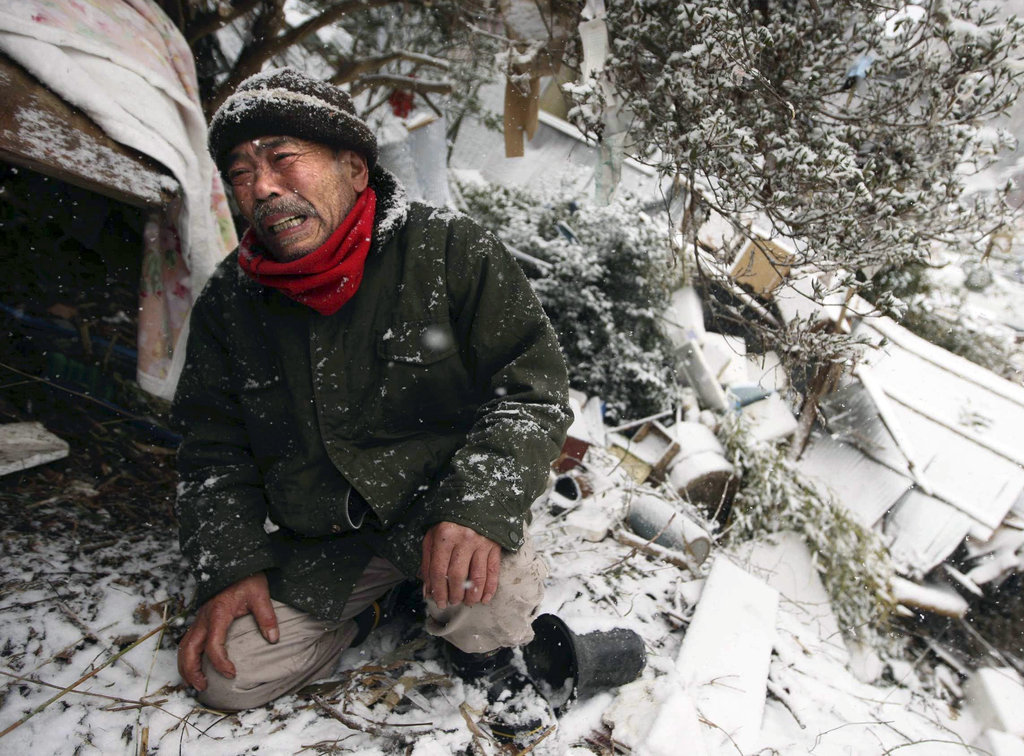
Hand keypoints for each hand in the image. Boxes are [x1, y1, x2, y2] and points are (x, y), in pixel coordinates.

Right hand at [177, 572, 277, 690]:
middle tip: (203, 687)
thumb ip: (266, 617)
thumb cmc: (246, 578)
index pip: (214, 644)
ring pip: (184, 647)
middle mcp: (204, 618)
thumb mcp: (260, 595)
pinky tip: (196, 666)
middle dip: (192, 671)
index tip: (232, 674)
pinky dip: (188, 656)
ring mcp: (200, 619)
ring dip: (186, 666)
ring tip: (196, 683)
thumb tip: (273, 639)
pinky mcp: (200, 619)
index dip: (221, 663)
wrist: (234, 563)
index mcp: (218, 613)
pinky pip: (188, 641)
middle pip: (188, 649)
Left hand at [421, 522, 499, 609]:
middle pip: (457, 576)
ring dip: (471, 595)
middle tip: (452, 603)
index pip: (439, 571)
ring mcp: (481, 543)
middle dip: (453, 595)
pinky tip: (485, 598)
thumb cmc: (450, 520)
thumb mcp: (433, 534)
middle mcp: (463, 539)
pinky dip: (490, 588)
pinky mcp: (495, 545)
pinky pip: (493, 571)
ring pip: (477, 577)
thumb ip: (428, 561)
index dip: (438, 590)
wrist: (476, 499)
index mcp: (444, 536)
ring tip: (467, 603)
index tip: (438, 601)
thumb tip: (428, 590)